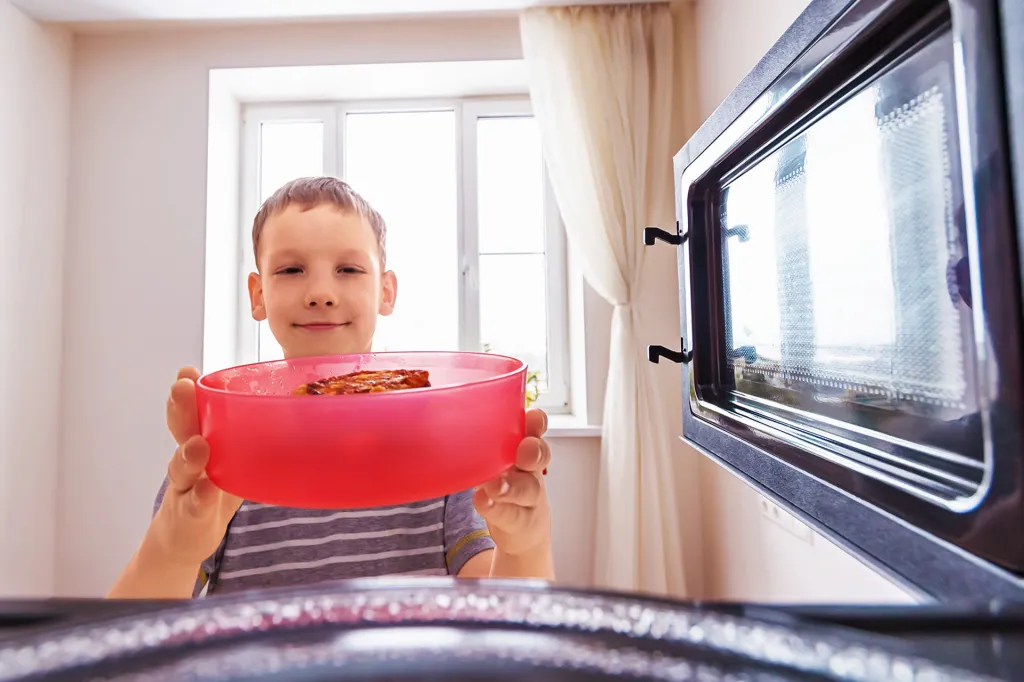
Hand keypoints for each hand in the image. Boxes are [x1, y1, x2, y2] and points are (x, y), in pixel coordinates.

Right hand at [146, 366, 241, 567]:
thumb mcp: (231, 460)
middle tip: (182, 387)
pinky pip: (193, 505)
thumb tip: (299, 413)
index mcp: (201, 440)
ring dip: (188, 455)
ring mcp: (185, 488)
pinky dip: (200, 498)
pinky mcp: (190, 516)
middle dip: (181, 408)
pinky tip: (206, 490)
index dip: (190, 391)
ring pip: (182, 468)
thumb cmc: (214, 488)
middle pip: (181, 430)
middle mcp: (189, 460)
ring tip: (198, 445)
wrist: (184, 537)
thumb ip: (252, 438)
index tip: (187, 371)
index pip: (192, 411)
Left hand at [473, 409, 551, 557]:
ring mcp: (529, 498)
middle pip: (538, 458)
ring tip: (494, 486)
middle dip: (533, 451)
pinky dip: (495, 508)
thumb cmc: (505, 483)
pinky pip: (510, 514)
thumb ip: (484, 441)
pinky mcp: (520, 521)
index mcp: (525, 448)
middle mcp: (531, 470)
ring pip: (527, 489)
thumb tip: (438, 414)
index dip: (536, 423)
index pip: (535, 431)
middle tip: (523, 448)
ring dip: (510, 486)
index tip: (533, 417)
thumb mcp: (498, 460)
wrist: (523, 529)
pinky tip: (482, 502)